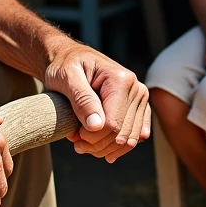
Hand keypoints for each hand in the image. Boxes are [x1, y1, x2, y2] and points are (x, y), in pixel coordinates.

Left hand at [43, 41, 149, 163]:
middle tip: (76, 143)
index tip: (73, 136)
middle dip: (97, 145)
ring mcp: (140, 99)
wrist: (71, 58)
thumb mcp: (66, 77)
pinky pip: (135, 135)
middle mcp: (136, 89)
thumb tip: (96, 127)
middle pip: (121, 134)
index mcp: (121, 80)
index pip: (112, 124)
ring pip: (128, 139)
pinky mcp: (139, 107)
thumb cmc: (65, 66)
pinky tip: (103, 148)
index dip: (91, 138)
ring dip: (106, 148)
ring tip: (84, 144)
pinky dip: (118, 146)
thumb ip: (82, 100)